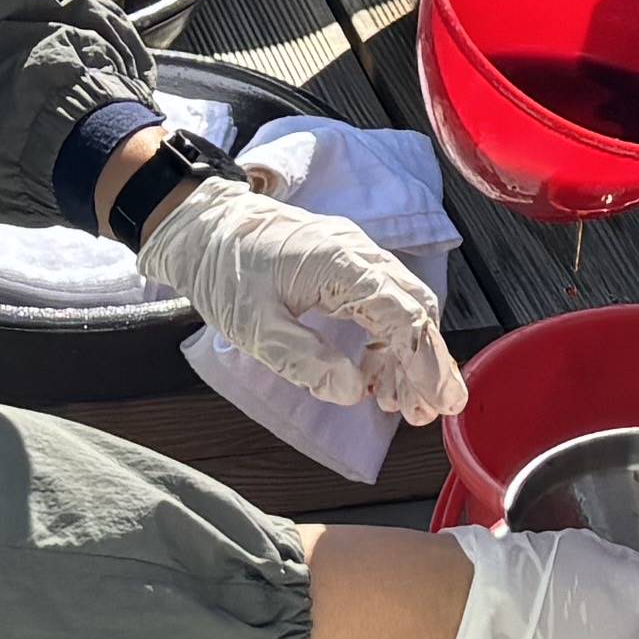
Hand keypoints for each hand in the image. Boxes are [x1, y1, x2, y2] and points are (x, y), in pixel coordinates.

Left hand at [136, 172, 468, 426]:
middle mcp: (357, 253)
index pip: (403, 315)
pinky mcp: (342, 263)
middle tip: (424, 414)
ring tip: (399, 405)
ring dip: (407, 356)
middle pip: (414, 309)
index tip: (439, 403)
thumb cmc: (223, 270)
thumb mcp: (253, 327)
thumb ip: (304, 360)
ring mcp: (353, 254)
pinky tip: (373, 375)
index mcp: (340, 264)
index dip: (425, 362)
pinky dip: (386, 340)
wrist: (200, 225)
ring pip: (402, 307)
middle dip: (425, 365)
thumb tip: (352, 391)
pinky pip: (380, 301)